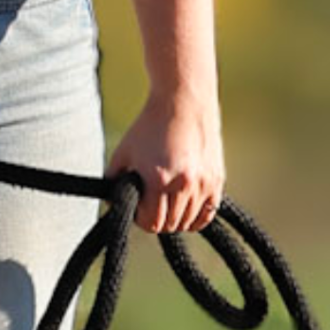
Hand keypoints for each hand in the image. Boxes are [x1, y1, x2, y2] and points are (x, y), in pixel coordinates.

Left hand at [107, 91, 223, 235]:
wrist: (183, 104)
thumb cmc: (149, 126)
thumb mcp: (124, 151)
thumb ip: (113, 179)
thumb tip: (112, 202)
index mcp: (158, 180)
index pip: (151, 222)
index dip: (140, 220)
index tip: (137, 209)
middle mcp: (183, 185)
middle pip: (170, 225)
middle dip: (156, 220)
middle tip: (149, 207)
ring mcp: (203, 184)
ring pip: (189, 222)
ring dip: (175, 219)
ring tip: (166, 204)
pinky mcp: (217, 180)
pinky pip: (208, 214)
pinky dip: (196, 218)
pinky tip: (185, 210)